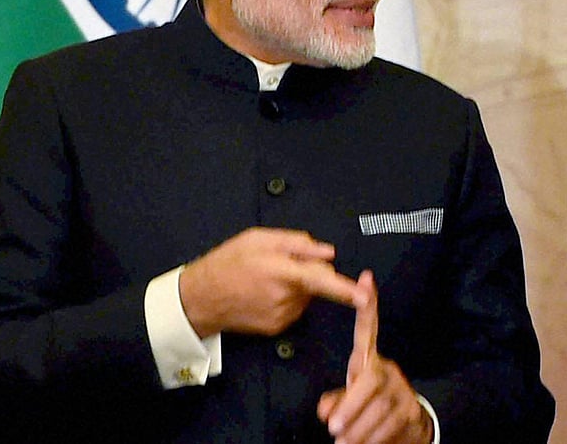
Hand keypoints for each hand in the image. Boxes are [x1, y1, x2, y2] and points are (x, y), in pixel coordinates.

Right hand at [178, 226, 359, 336]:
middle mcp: (284, 297)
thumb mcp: (258, 239)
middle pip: (316, 284)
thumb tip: (328, 252)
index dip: (345, 289)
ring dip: (297, 286)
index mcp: (282, 272)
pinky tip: (265, 293)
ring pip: (306, 296)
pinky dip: (288, 299)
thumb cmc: (228, 262)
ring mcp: (281, 315)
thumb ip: (297, 243)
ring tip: (268, 278)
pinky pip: (294, 308)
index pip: (321, 281)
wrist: (201, 299)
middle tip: (282, 262)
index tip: (365, 297)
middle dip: (310, 272)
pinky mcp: (277, 327)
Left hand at [317, 271, 433, 443]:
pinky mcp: (411, 412)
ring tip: (344, 442)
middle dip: (351, 406)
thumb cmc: (372, 406)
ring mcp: (402, 391)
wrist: (411, 426)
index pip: (368, 330)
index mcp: (370, 362)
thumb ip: (336, 400)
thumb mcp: (351, 399)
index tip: (366, 279)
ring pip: (378, 410)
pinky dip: (371, 441)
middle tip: (334, 429)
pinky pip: (388, 428)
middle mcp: (388, 371)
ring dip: (358, 432)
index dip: (368, 307)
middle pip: (371, 382)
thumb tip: (325, 409)